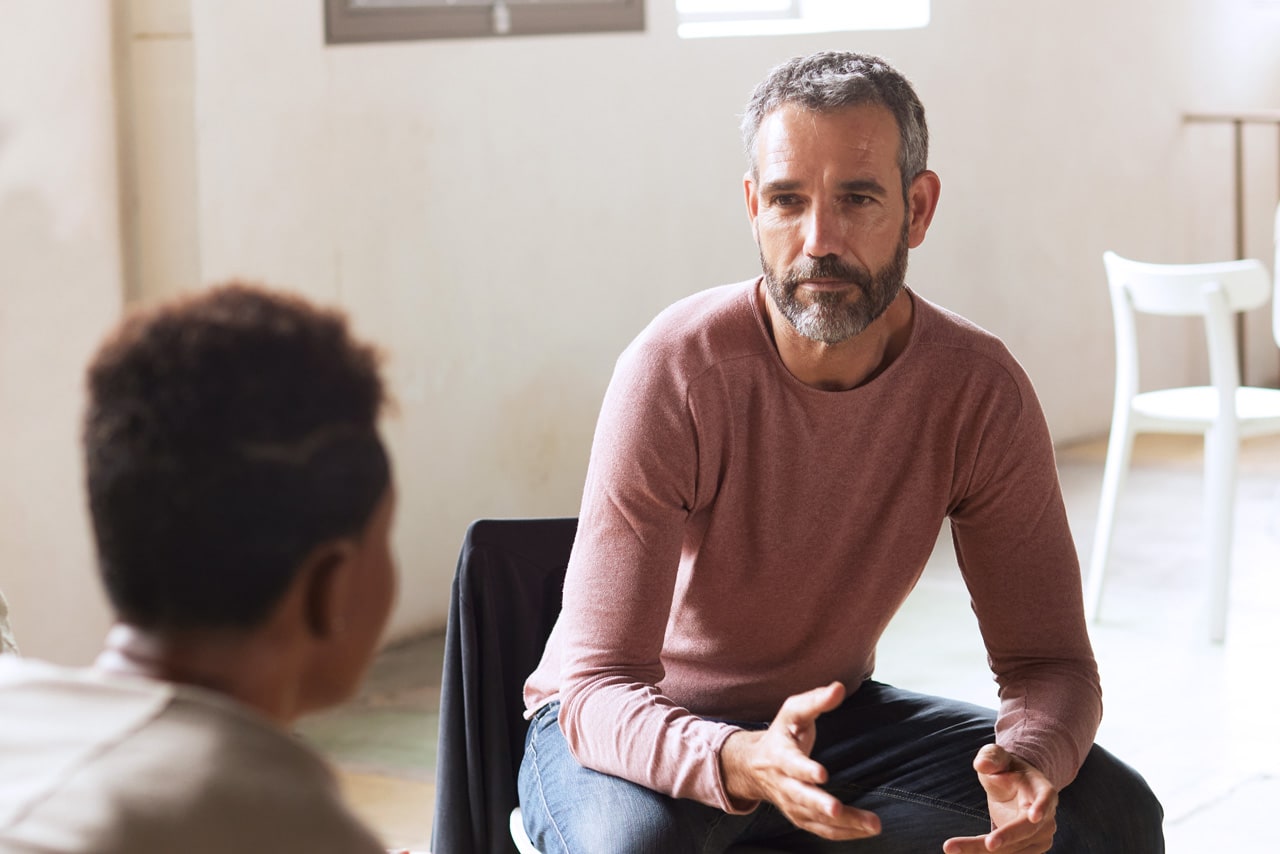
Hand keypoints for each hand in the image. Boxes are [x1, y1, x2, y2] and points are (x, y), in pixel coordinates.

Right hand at [720, 682, 879, 840]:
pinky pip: (821, 830)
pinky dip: (843, 833)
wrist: (754, 765)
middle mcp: (783, 783)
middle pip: (800, 797)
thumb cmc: (783, 733)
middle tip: (836, 809)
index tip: (822, 774)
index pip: (791, 764)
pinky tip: (865, 831)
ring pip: (814, 818)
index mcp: (779, 755)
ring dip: (843, 823)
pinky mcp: (800, 817)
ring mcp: (790, 803)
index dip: (804, 770)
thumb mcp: (793, 711)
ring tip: (872, 824)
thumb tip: (839, 688)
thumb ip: (816, 700)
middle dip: (819, 804)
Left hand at [943, 744, 1058, 852]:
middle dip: (1007, 838)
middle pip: (1026, 830)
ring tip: (952, 847)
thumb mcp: (997, 757)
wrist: (1014, 788)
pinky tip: (960, 851)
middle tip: (988, 845)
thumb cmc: (1005, 769)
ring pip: (1012, 849)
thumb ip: (990, 758)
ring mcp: (1039, 837)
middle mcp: (1045, 817)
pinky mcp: (1027, 849)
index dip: (1041, 807)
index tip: (1034, 817)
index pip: (1045, 797)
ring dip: (981, 850)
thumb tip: (981, 764)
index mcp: (1042, 789)